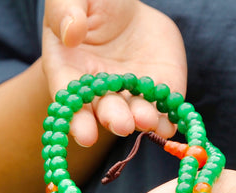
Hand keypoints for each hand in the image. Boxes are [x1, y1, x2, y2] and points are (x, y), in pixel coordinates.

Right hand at [42, 0, 186, 145]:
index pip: (71, 100)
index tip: (86, 135)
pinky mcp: (160, 89)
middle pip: (105, 111)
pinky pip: (164, 108)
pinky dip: (168, 119)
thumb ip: (66, 12)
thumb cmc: (91, 2)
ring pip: (136, 112)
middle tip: (123, 125)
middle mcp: (101, 91)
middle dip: (115, 120)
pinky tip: (169, 124)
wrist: (126, 8)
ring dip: (142, 120)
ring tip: (147, 120)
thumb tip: (71, 34)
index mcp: (70, 71)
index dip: (77, 120)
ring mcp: (132, 93)